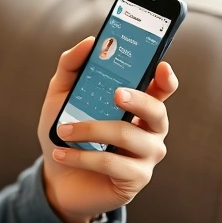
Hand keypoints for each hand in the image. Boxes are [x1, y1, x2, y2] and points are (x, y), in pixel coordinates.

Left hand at [36, 37, 178, 222]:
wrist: (55, 177)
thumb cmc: (65, 134)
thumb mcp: (60, 97)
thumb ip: (71, 67)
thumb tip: (89, 42)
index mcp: (138, 106)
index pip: (163, 89)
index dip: (166, 78)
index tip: (161, 66)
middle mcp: (150, 130)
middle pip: (157, 111)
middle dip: (138, 100)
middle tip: (116, 93)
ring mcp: (146, 156)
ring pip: (128, 136)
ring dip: (92, 130)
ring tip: (63, 130)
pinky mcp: (135, 179)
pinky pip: (112, 163)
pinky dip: (83, 157)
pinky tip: (61, 154)